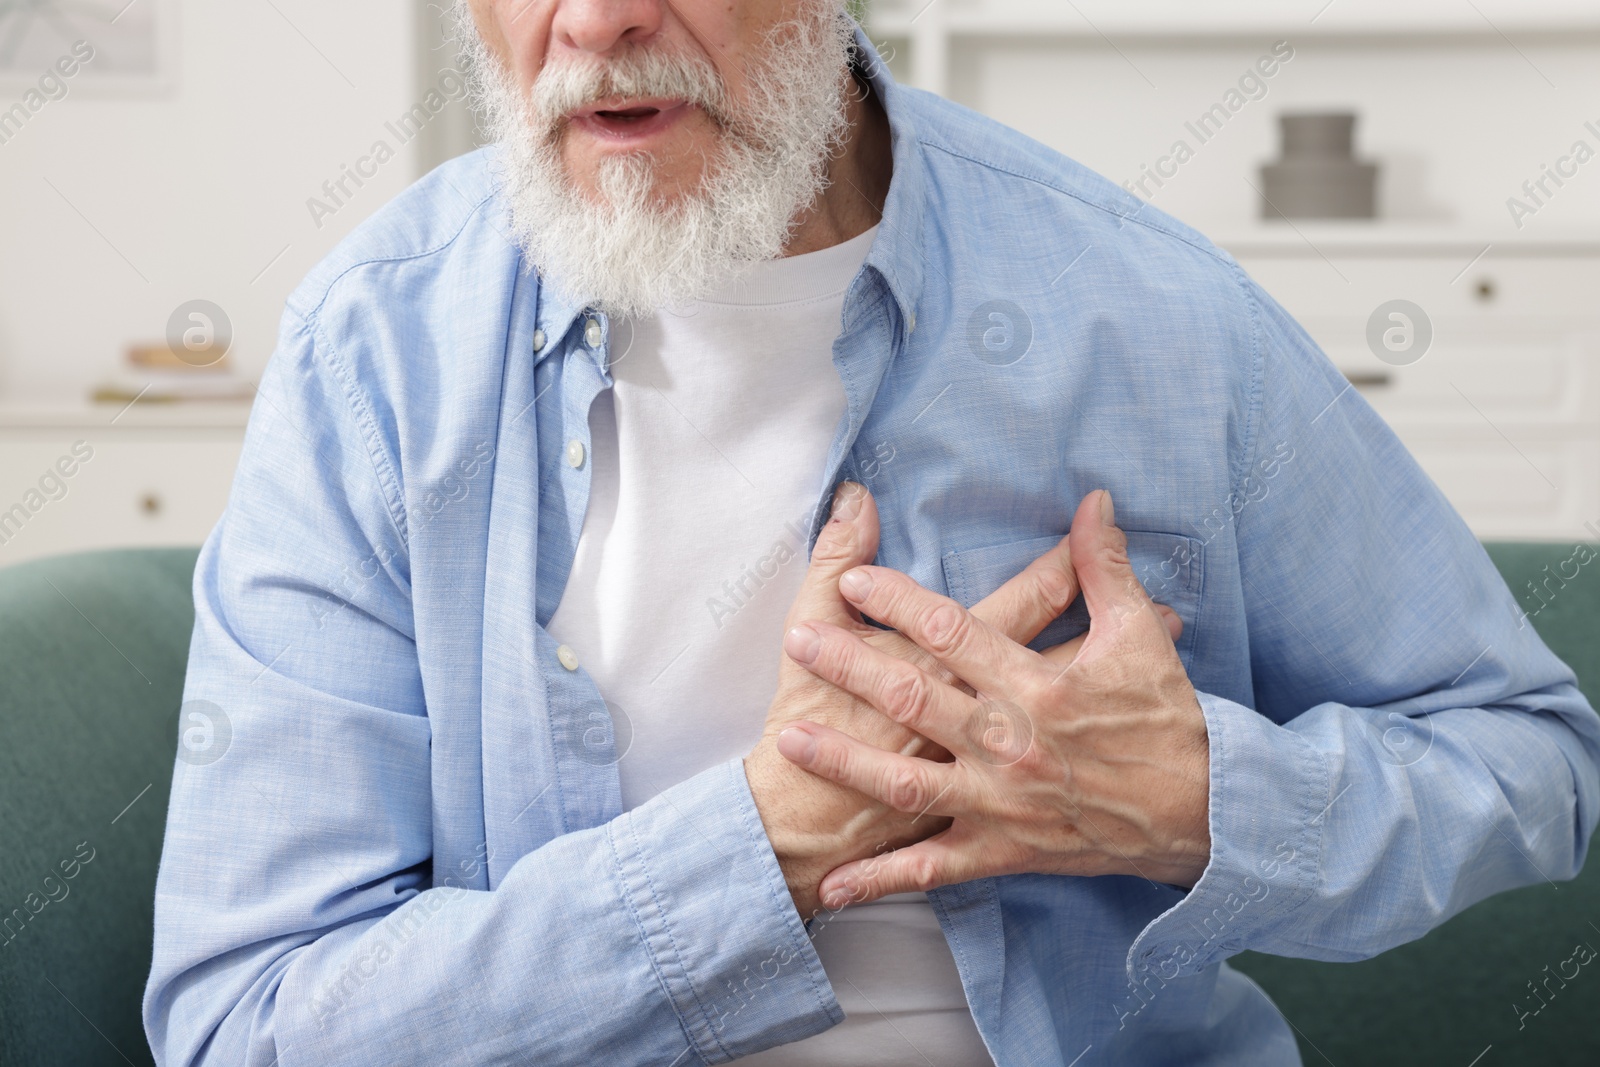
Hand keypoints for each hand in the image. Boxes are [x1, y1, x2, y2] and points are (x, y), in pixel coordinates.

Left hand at [776, 489, 1210, 907]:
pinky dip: (882, 879)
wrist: (1203, 815)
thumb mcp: (1140, 635)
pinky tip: (833, 884)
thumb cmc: (1167, 722)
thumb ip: (1105, 567)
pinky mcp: (1002, 850)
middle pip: (912, 697)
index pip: (953, 632)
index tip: (854, 580)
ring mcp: (1000, 802)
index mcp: (1037, 685)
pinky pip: (932, 868)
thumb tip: (1091, 502)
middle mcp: (1009, 743)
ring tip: (789, 739)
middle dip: (849, 667)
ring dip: (844, 761)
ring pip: (905, 782)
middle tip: (797, 642)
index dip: (899, 603)